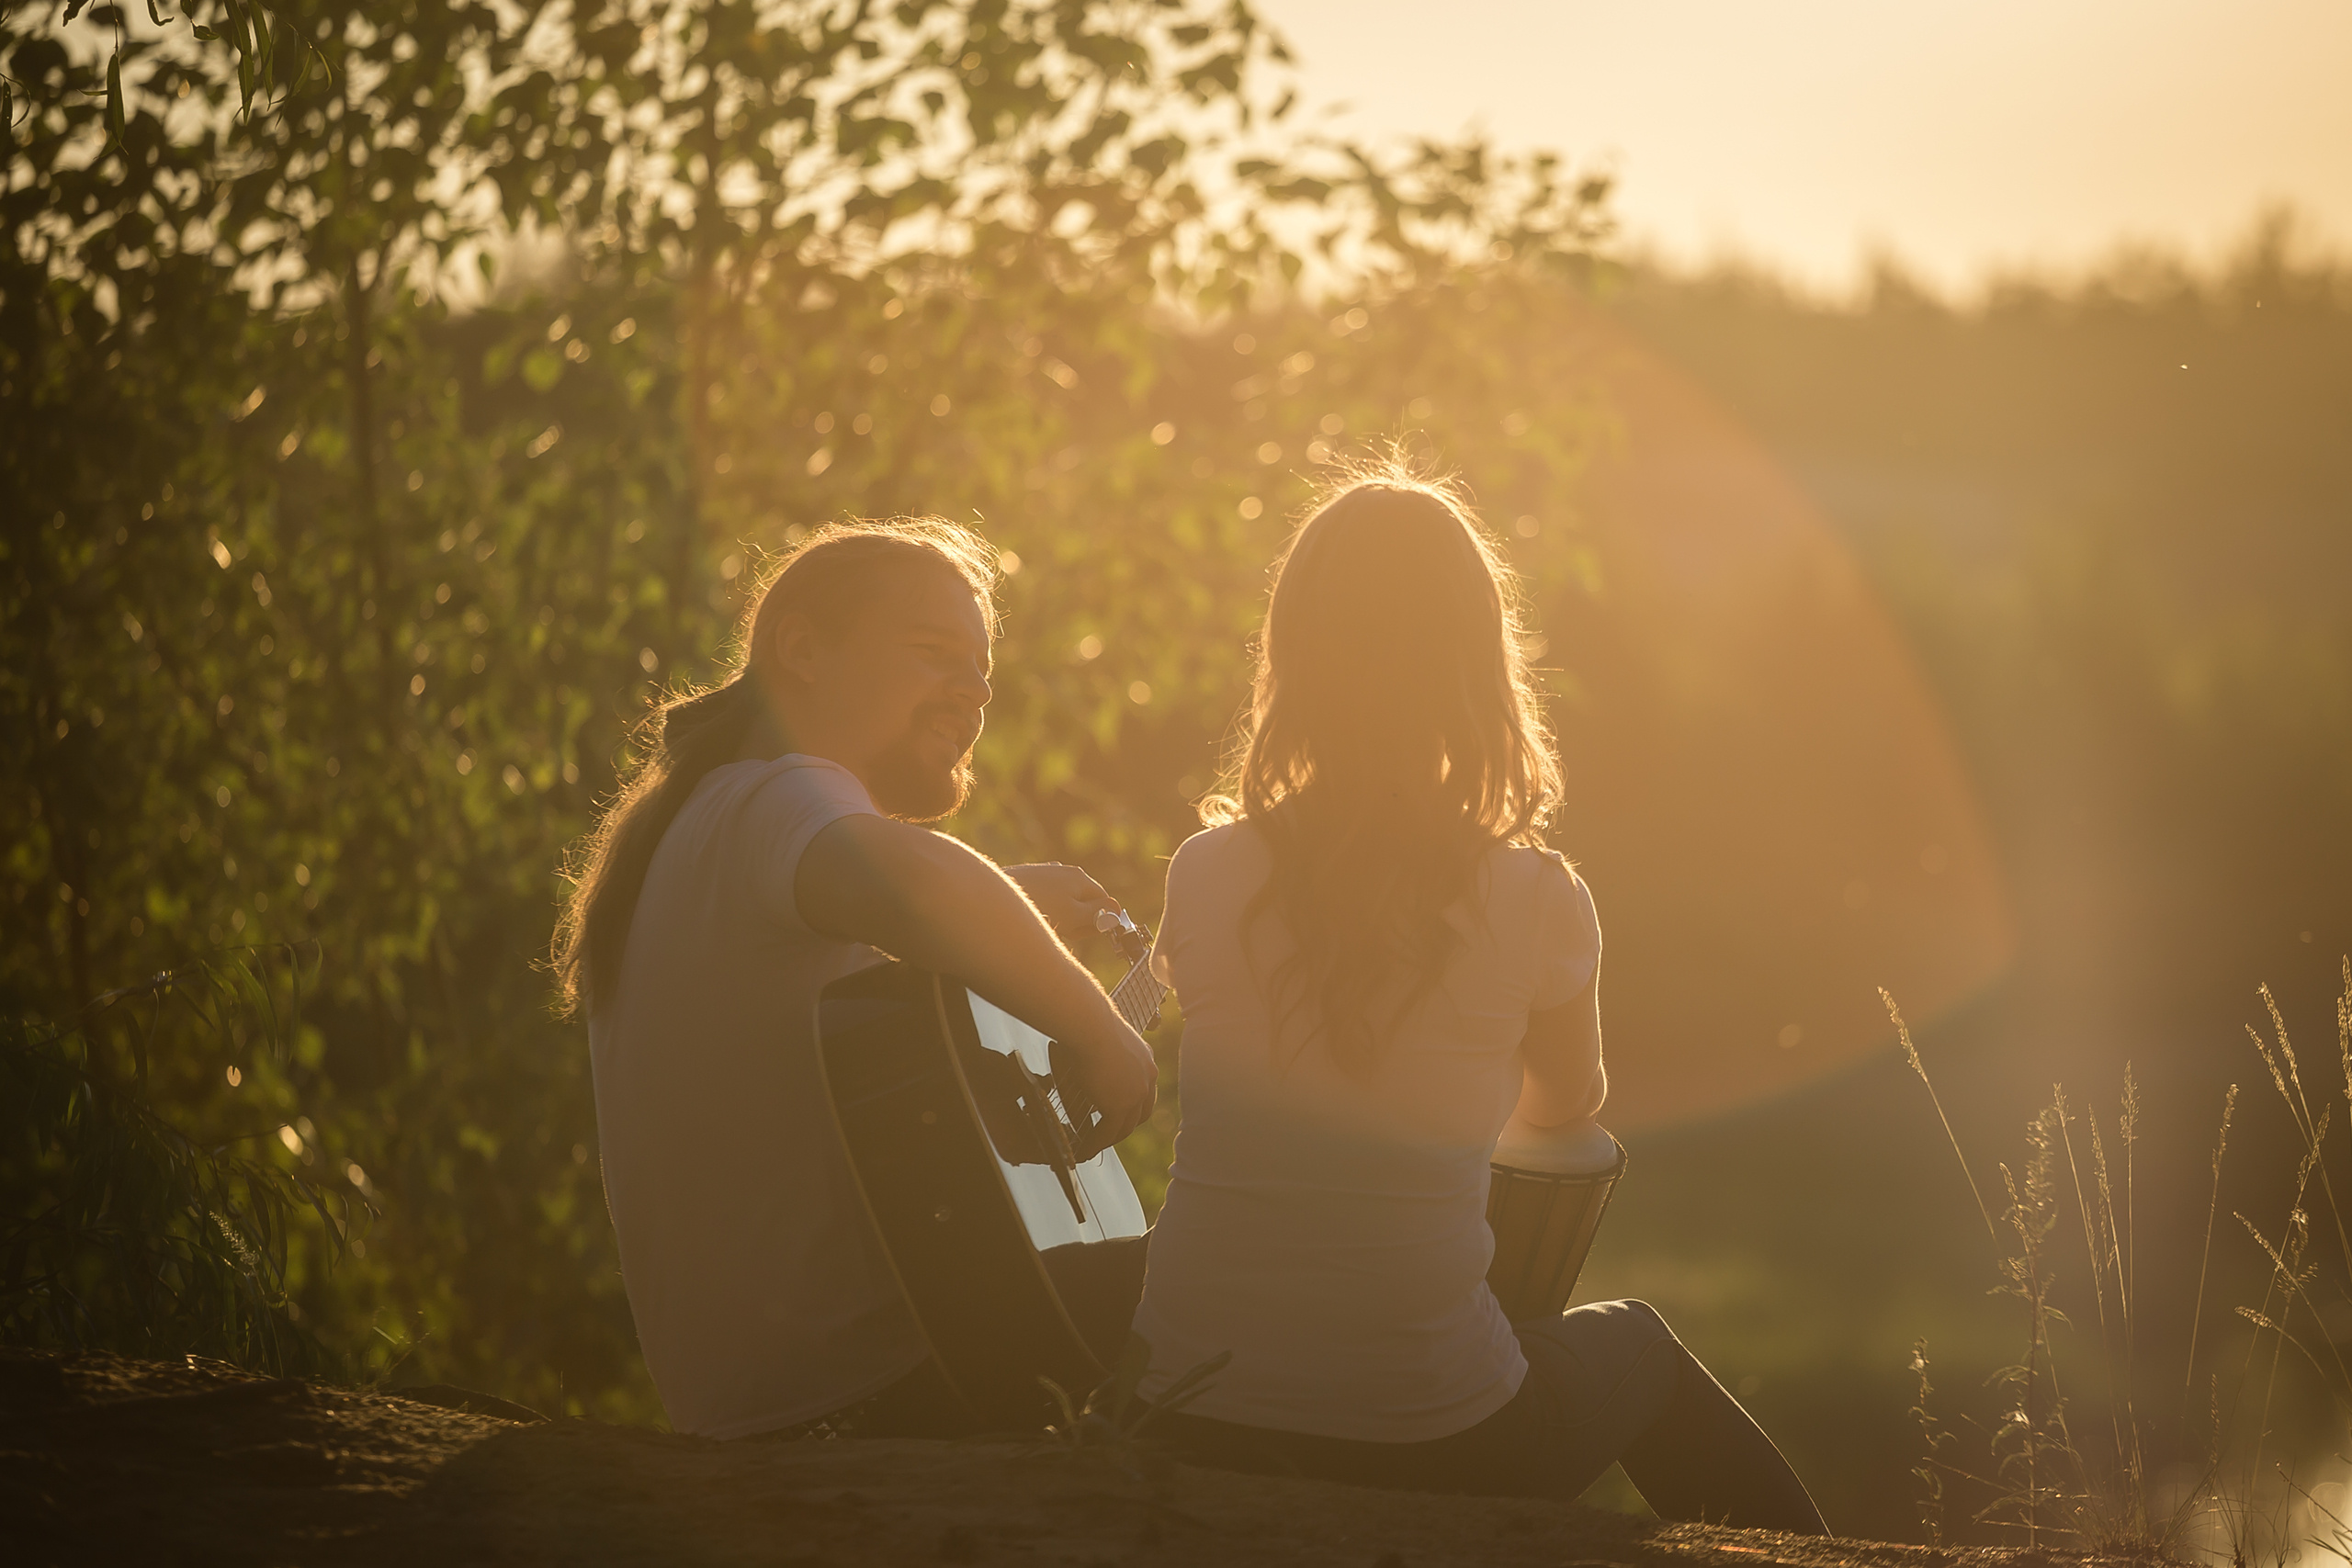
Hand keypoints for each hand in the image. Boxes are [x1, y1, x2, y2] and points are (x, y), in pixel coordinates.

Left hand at [1003, 862, 1122, 945]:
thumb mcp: (1074, 916)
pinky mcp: (1026, 880)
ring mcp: (1043, 873)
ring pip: (1062, 902)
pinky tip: (1031, 919)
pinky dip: (1042, 912)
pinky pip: (1044, 900)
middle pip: (1082, 900)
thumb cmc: (1037, 909)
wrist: (989, 899)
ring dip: (1059, 918)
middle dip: (1077, 920)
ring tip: (1045, 926)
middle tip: (1064, 931)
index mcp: (1079, 876)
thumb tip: (1116, 909)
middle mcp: (1062, 870)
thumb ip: (1098, 913)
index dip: (1098, 920)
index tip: (1084, 933)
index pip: (1102, 900)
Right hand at [1058, 1022, 1158, 1152]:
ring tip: (1094, 1145)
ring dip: (1110, 1138)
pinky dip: (1097, 1143)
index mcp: (1145, 1058)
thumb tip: (1081, 1056)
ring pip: (1126, 1126)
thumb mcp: (1101, 1040)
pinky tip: (1086, 1148)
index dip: (1132, 1105)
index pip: (1144, 1089)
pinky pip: (1108, 1131)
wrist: (1089, 1025)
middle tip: (1108, 1134)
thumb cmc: (1087, 1024)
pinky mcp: (1121, 1106)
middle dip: (1125, 1126)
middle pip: (1141, 1111)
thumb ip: (1100, 1053)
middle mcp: (1147, 1075)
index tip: (1119, 1112)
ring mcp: (1137, 1092)